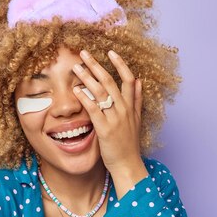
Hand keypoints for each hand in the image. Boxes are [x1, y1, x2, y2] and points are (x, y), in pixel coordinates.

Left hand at [72, 49, 147, 194]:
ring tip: (76, 67)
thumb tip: (140, 81)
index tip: (110, 51)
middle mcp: (124, 109)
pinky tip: (76, 90)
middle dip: (97, 65)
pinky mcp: (105, 129)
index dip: (120, 64)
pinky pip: (94, 110)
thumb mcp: (136, 119)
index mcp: (131, 106)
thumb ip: (136, 99)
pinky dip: (85, 98)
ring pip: (101, 93)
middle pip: (110, 81)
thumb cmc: (129, 144)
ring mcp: (115, 119)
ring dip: (87, 77)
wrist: (128, 165)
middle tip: (84, 53)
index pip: (129, 79)